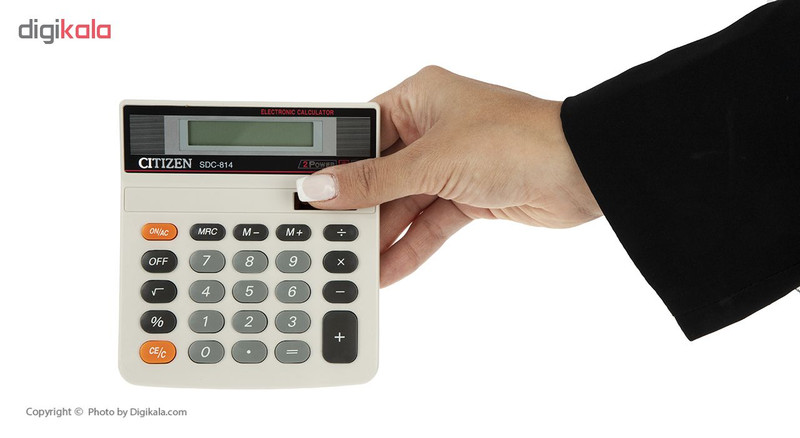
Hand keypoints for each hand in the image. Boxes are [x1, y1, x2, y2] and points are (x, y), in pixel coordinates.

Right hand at [297, 66, 601, 286]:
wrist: (582, 171)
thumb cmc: (517, 139)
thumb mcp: (433, 161)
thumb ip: (374, 180)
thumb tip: (322, 189)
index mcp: (419, 98)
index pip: (360, 132)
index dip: (332, 164)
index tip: (306, 194)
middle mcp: (431, 128)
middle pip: (379, 173)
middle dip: (358, 208)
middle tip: (327, 236)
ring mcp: (449, 165)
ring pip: (402, 203)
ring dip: (382, 234)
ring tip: (352, 262)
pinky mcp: (467, 196)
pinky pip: (428, 223)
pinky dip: (410, 246)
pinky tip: (387, 268)